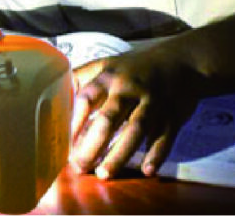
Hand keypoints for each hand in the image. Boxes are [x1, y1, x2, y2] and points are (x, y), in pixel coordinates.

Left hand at [69, 44, 197, 178]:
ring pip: (135, 130)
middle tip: (78, 167)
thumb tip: (53, 99)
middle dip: (92, 145)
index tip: (63, 145)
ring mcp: (152, 102)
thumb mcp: (107, 64)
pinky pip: (165, 137)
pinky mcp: (172, 115)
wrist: (181, 60)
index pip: (86, 98)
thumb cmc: (134, 68)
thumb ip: (82, 80)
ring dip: (119, 154)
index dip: (73, 122)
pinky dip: (157, 154)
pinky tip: (147, 170)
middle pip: (108, 118)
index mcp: (109, 76)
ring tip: (104, 174)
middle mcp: (129, 89)